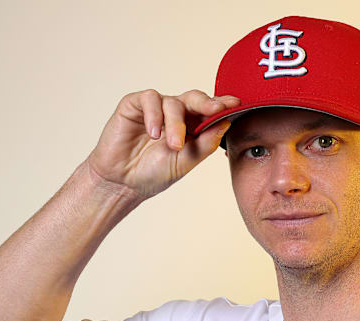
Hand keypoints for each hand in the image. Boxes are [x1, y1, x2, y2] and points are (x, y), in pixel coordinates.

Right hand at [85, 89, 238, 200]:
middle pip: (195, 98)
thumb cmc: (154, 173)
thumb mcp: (186, 161)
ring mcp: (155, 108)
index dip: (222, 105)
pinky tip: (154, 133)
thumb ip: (206, 143)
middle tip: (216, 110)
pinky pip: (149, 99)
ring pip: (173, 102)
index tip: (236, 104)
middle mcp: (175, 113)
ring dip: (176, 124)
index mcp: (191, 125)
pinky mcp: (134, 105)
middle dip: (207, 103)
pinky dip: (154, 115)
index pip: (209, 110)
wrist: (123, 183)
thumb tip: (226, 123)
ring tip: (173, 145)